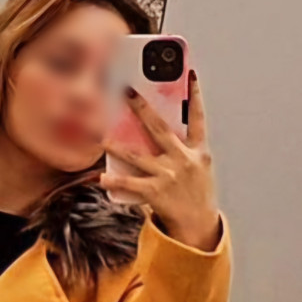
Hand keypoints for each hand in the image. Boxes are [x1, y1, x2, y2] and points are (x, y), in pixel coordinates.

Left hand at [99, 69, 221, 250]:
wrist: (198, 226)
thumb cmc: (196, 194)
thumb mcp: (199, 168)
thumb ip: (185, 148)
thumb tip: (161, 128)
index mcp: (198, 152)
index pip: (198, 119)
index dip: (195, 96)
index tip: (190, 75)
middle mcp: (183, 160)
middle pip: (159, 128)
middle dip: (142, 108)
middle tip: (127, 91)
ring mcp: (168, 176)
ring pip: (138, 156)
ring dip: (117, 146)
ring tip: (102, 137)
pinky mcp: (155, 193)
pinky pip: (130, 184)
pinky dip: (115, 180)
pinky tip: (102, 177)